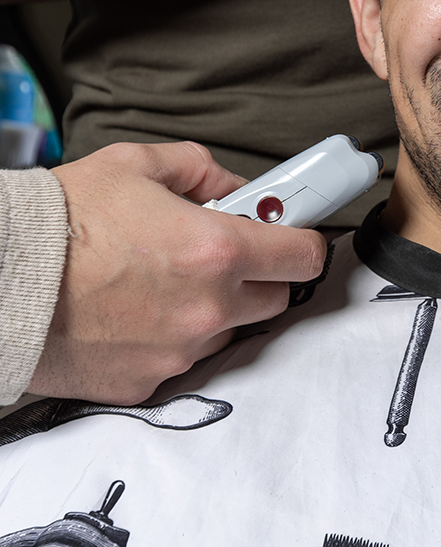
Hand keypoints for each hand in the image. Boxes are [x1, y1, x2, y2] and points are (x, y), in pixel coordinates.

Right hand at [32, 142, 325, 402]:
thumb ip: (198, 170)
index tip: (292, 235)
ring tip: (162, 283)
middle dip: (258, 275)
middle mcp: (209, 308)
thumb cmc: (63, 219)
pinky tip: (133, 314)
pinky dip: (170, 338)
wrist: (2, 280)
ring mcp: (180, 351)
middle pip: (275, 299)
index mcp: (218, 250)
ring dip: (214, 310)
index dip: (302, 242)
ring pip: (228, 332)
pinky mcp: (148, 382)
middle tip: (219, 255)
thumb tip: (233, 186)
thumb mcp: (134, 164)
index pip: (304, 256)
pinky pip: (182, 358)